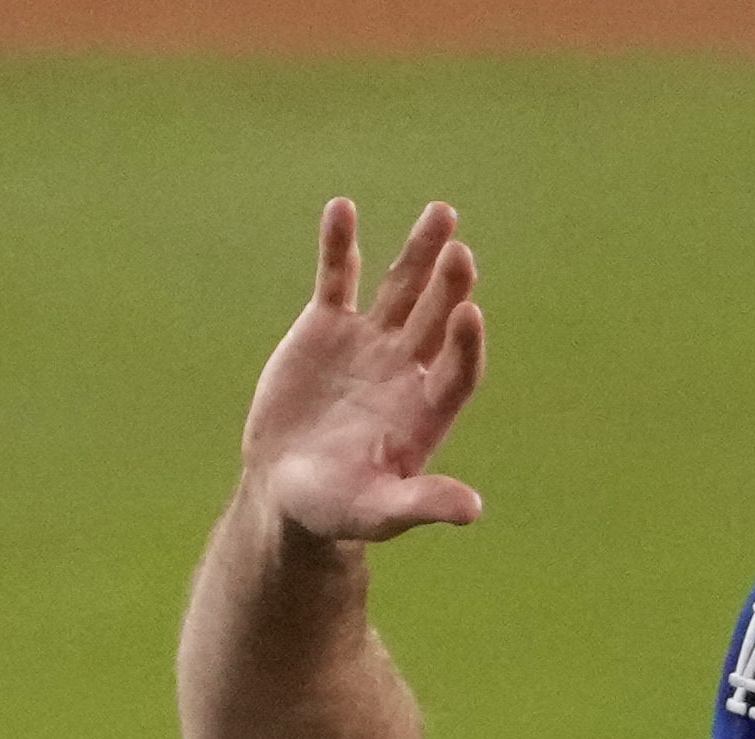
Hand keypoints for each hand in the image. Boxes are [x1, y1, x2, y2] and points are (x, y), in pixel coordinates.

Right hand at [239, 198, 487, 555]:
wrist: (283, 489)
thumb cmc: (334, 509)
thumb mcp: (375, 512)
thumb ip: (420, 504)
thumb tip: (472, 511)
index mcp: (426, 409)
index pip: (458, 370)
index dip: (464, 344)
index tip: (469, 315)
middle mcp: (408, 367)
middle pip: (437, 318)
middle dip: (448, 288)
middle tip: (460, 254)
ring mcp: (371, 341)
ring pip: (401, 288)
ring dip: (419, 252)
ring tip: (441, 214)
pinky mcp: (328, 325)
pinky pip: (338, 278)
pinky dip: (339, 246)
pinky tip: (342, 209)